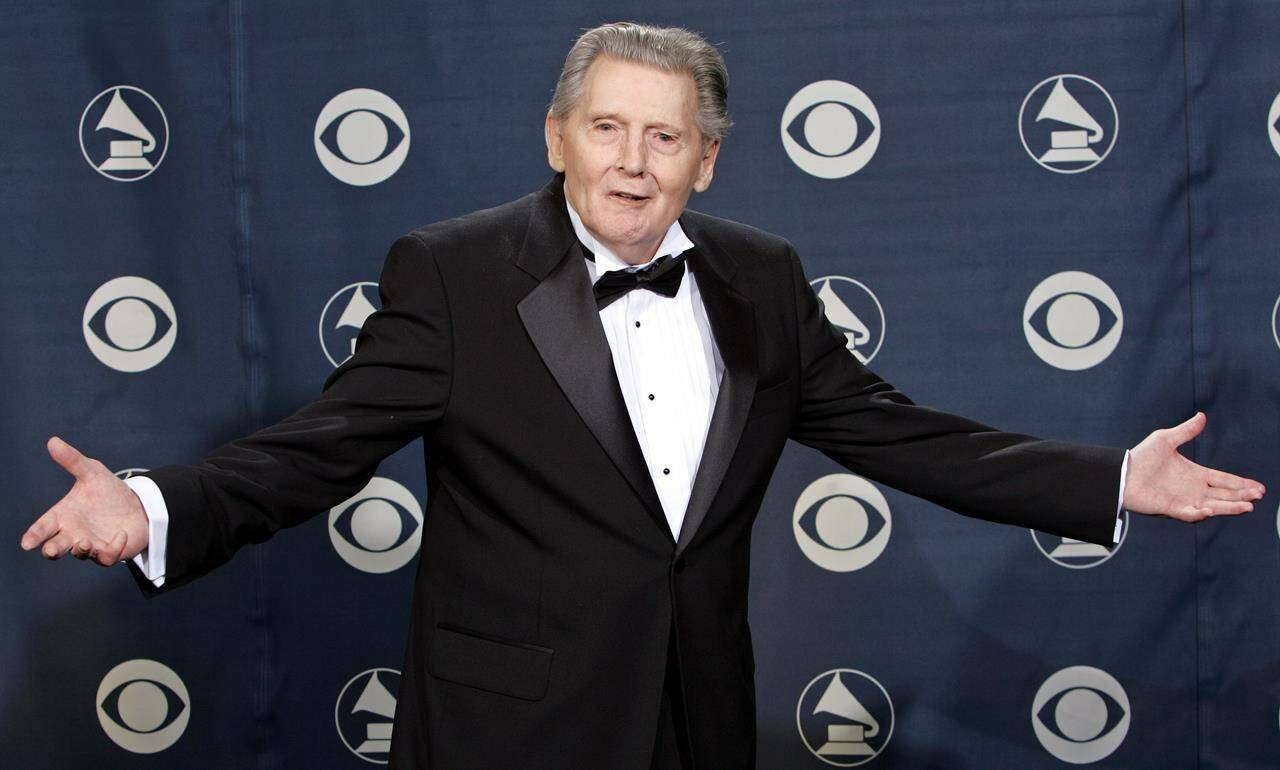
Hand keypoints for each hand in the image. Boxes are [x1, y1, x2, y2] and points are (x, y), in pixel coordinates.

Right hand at [20, 437, 149, 565]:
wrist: (137, 505)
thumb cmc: (108, 492)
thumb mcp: (92, 473)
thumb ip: (72, 460)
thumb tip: (53, 441)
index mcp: (64, 516)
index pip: (43, 527)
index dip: (34, 535)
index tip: (27, 543)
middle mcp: (73, 533)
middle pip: (56, 547)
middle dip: (52, 550)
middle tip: (51, 550)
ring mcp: (91, 545)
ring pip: (80, 554)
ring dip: (80, 550)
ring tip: (83, 542)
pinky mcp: (110, 552)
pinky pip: (108, 556)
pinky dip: (113, 548)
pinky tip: (121, 535)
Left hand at [1123, 412, 1265, 520]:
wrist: (1121, 472)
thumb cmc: (1141, 457)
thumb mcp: (1165, 439)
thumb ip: (1186, 431)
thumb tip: (1201, 416)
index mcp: (1195, 474)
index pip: (1223, 480)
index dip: (1241, 484)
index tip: (1258, 487)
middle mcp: (1193, 490)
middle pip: (1223, 495)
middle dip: (1242, 496)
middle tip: (1258, 496)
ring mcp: (1184, 500)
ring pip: (1213, 506)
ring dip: (1229, 507)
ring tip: (1246, 506)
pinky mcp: (1171, 509)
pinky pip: (1189, 514)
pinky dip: (1200, 513)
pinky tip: (1211, 509)